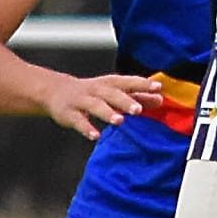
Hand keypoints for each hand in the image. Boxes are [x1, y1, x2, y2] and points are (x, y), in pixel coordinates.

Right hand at [42, 72, 163, 141]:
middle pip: (112, 94)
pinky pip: (78, 121)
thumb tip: (160, 99)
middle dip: (125, 101)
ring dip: (107, 113)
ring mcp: (82, 101)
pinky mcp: (69, 113)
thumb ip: (137, 96)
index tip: (158, 87)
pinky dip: (86, 128)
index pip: (128, 82)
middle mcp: (97, 90)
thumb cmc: (93, 92)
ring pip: (95, 105)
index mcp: (110, 83)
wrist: (56, 91)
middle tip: (138, 110)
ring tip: (119, 121)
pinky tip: (95, 135)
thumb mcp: (114, 91)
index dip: (143, 84)